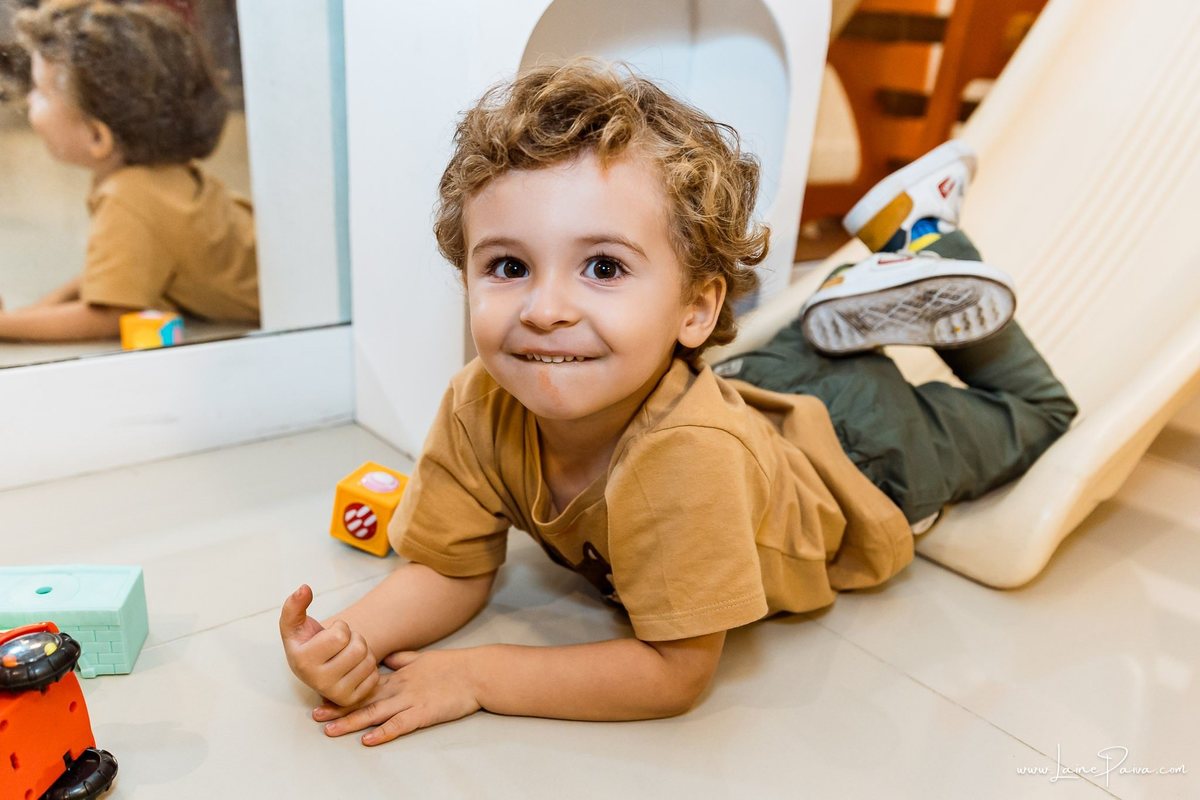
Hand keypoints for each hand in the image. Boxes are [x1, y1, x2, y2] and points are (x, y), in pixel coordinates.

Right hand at [279, 584, 379, 706]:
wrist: (316, 666)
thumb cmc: (307, 641)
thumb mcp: (295, 623)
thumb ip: (295, 604)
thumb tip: (304, 588)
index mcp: (302, 662)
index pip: (340, 635)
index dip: (341, 628)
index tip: (330, 634)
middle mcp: (318, 682)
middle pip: (358, 647)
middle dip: (353, 638)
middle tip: (341, 644)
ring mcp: (336, 694)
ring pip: (369, 660)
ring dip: (362, 651)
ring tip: (347, 654)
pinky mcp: (352, 700)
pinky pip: (375, 676)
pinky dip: (367, 667)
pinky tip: (353, 668)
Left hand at [313, 649, 481, 745]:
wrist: (476, 672)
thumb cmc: (453, 666)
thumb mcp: (422, 659)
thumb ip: (401, 660)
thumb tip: (384, 659)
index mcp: (399, 676)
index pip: (365, 686)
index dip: (343, 692)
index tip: (323, 696)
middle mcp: (400, 689)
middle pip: (364, 700)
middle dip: (339, 708)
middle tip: (315, 715)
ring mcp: (411, 701)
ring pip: (375, 713)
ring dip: (352, 722)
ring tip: (331, 730)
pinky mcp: (424, 713)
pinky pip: (400, 725)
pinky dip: (383, 732)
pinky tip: (368, 740)